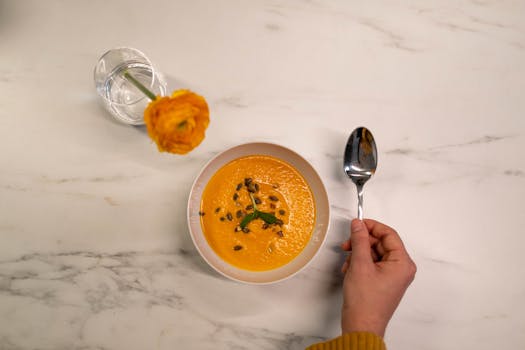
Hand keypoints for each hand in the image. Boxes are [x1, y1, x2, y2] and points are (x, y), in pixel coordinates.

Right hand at [340, 219, 415, 336]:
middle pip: (380, 243)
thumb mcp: (360, 264)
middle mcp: (401, 268)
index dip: (372, 226)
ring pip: (374, 253)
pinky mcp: (383, 281)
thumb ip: (359, 240)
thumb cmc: (365, 302)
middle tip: (347, 244)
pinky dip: (359, 263)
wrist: (361, 325)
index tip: (358, 224)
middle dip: (362, 243)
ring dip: (358, 254)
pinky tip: (350, 270)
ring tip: (348, 263)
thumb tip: (358, 225)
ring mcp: (392, 275)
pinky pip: (372, 263)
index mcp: (403, 263)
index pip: (389, 234)